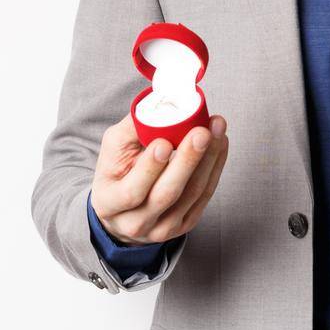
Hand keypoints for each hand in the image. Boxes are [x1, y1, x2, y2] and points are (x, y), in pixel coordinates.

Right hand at [90, 112, 228, 245]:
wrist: (125, 207)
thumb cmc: (118, 171)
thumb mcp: (113, 148)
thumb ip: (133, 127)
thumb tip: (162, 100)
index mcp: (110, 203)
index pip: (131, 191)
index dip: (149, 168)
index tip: (164, 142)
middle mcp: (136, 222)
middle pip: (167, 194)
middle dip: (187, 161)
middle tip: (201, 132)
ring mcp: (163, 228)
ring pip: (192, 195)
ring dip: (209, 160)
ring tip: (216, 130)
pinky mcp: (185, 224)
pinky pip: (205, 195)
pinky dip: (216, 167)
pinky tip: (220, 144)